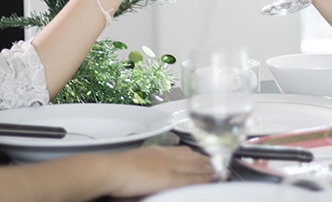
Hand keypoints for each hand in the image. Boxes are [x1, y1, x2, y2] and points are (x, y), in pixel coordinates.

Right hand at [93, 146, 213, 197]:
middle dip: (207, 161)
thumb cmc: (116, 171)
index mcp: (156, 152)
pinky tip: (212, 179)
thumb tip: (152, 172)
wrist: (110, 170)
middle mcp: (165, 156)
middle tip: (220, 164)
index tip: (205, 158)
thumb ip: (147, 166)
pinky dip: (204, 178)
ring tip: (221, 172)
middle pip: (192, 157)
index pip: (181, 152)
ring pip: (196, 166)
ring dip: (210, 168)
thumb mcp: (136, 164)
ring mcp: (169, 166)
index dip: (195, 156)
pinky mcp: (169, 178)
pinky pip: (191, 178)